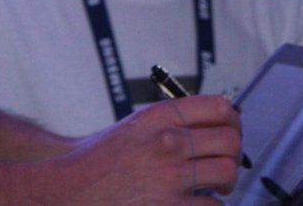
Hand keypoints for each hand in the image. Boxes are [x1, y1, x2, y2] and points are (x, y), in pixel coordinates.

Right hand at [23, 94, 241, 203]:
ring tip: (216, 186)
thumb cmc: (99, 161)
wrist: (68, 191)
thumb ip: (171, 124)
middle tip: (226, 162)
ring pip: (227, 173)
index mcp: (159, 117)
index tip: (232, 131)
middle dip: (234, 154)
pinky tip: (199, 204)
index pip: (219, 107)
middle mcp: (167, 142)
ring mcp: (169, 177)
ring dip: (226, 182)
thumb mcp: (134, 127)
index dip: (233, 120)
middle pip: (230, 140)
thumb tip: (213, 126)